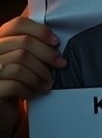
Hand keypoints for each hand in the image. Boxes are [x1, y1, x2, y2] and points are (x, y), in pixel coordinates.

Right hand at [0, 16, 65, 136]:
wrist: (0, 113)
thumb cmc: (13, 84)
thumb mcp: (20, 62)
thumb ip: (30, 48)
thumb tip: (56, 42)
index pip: (17, 24)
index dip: (40, 31)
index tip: (56, 42)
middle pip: (23, 43)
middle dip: (47, 54)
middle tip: (60, 64)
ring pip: (20, 64)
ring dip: (41, 73)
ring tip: (48, 82)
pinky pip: (14, 85)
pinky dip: (30, 89)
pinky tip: (34, 93)